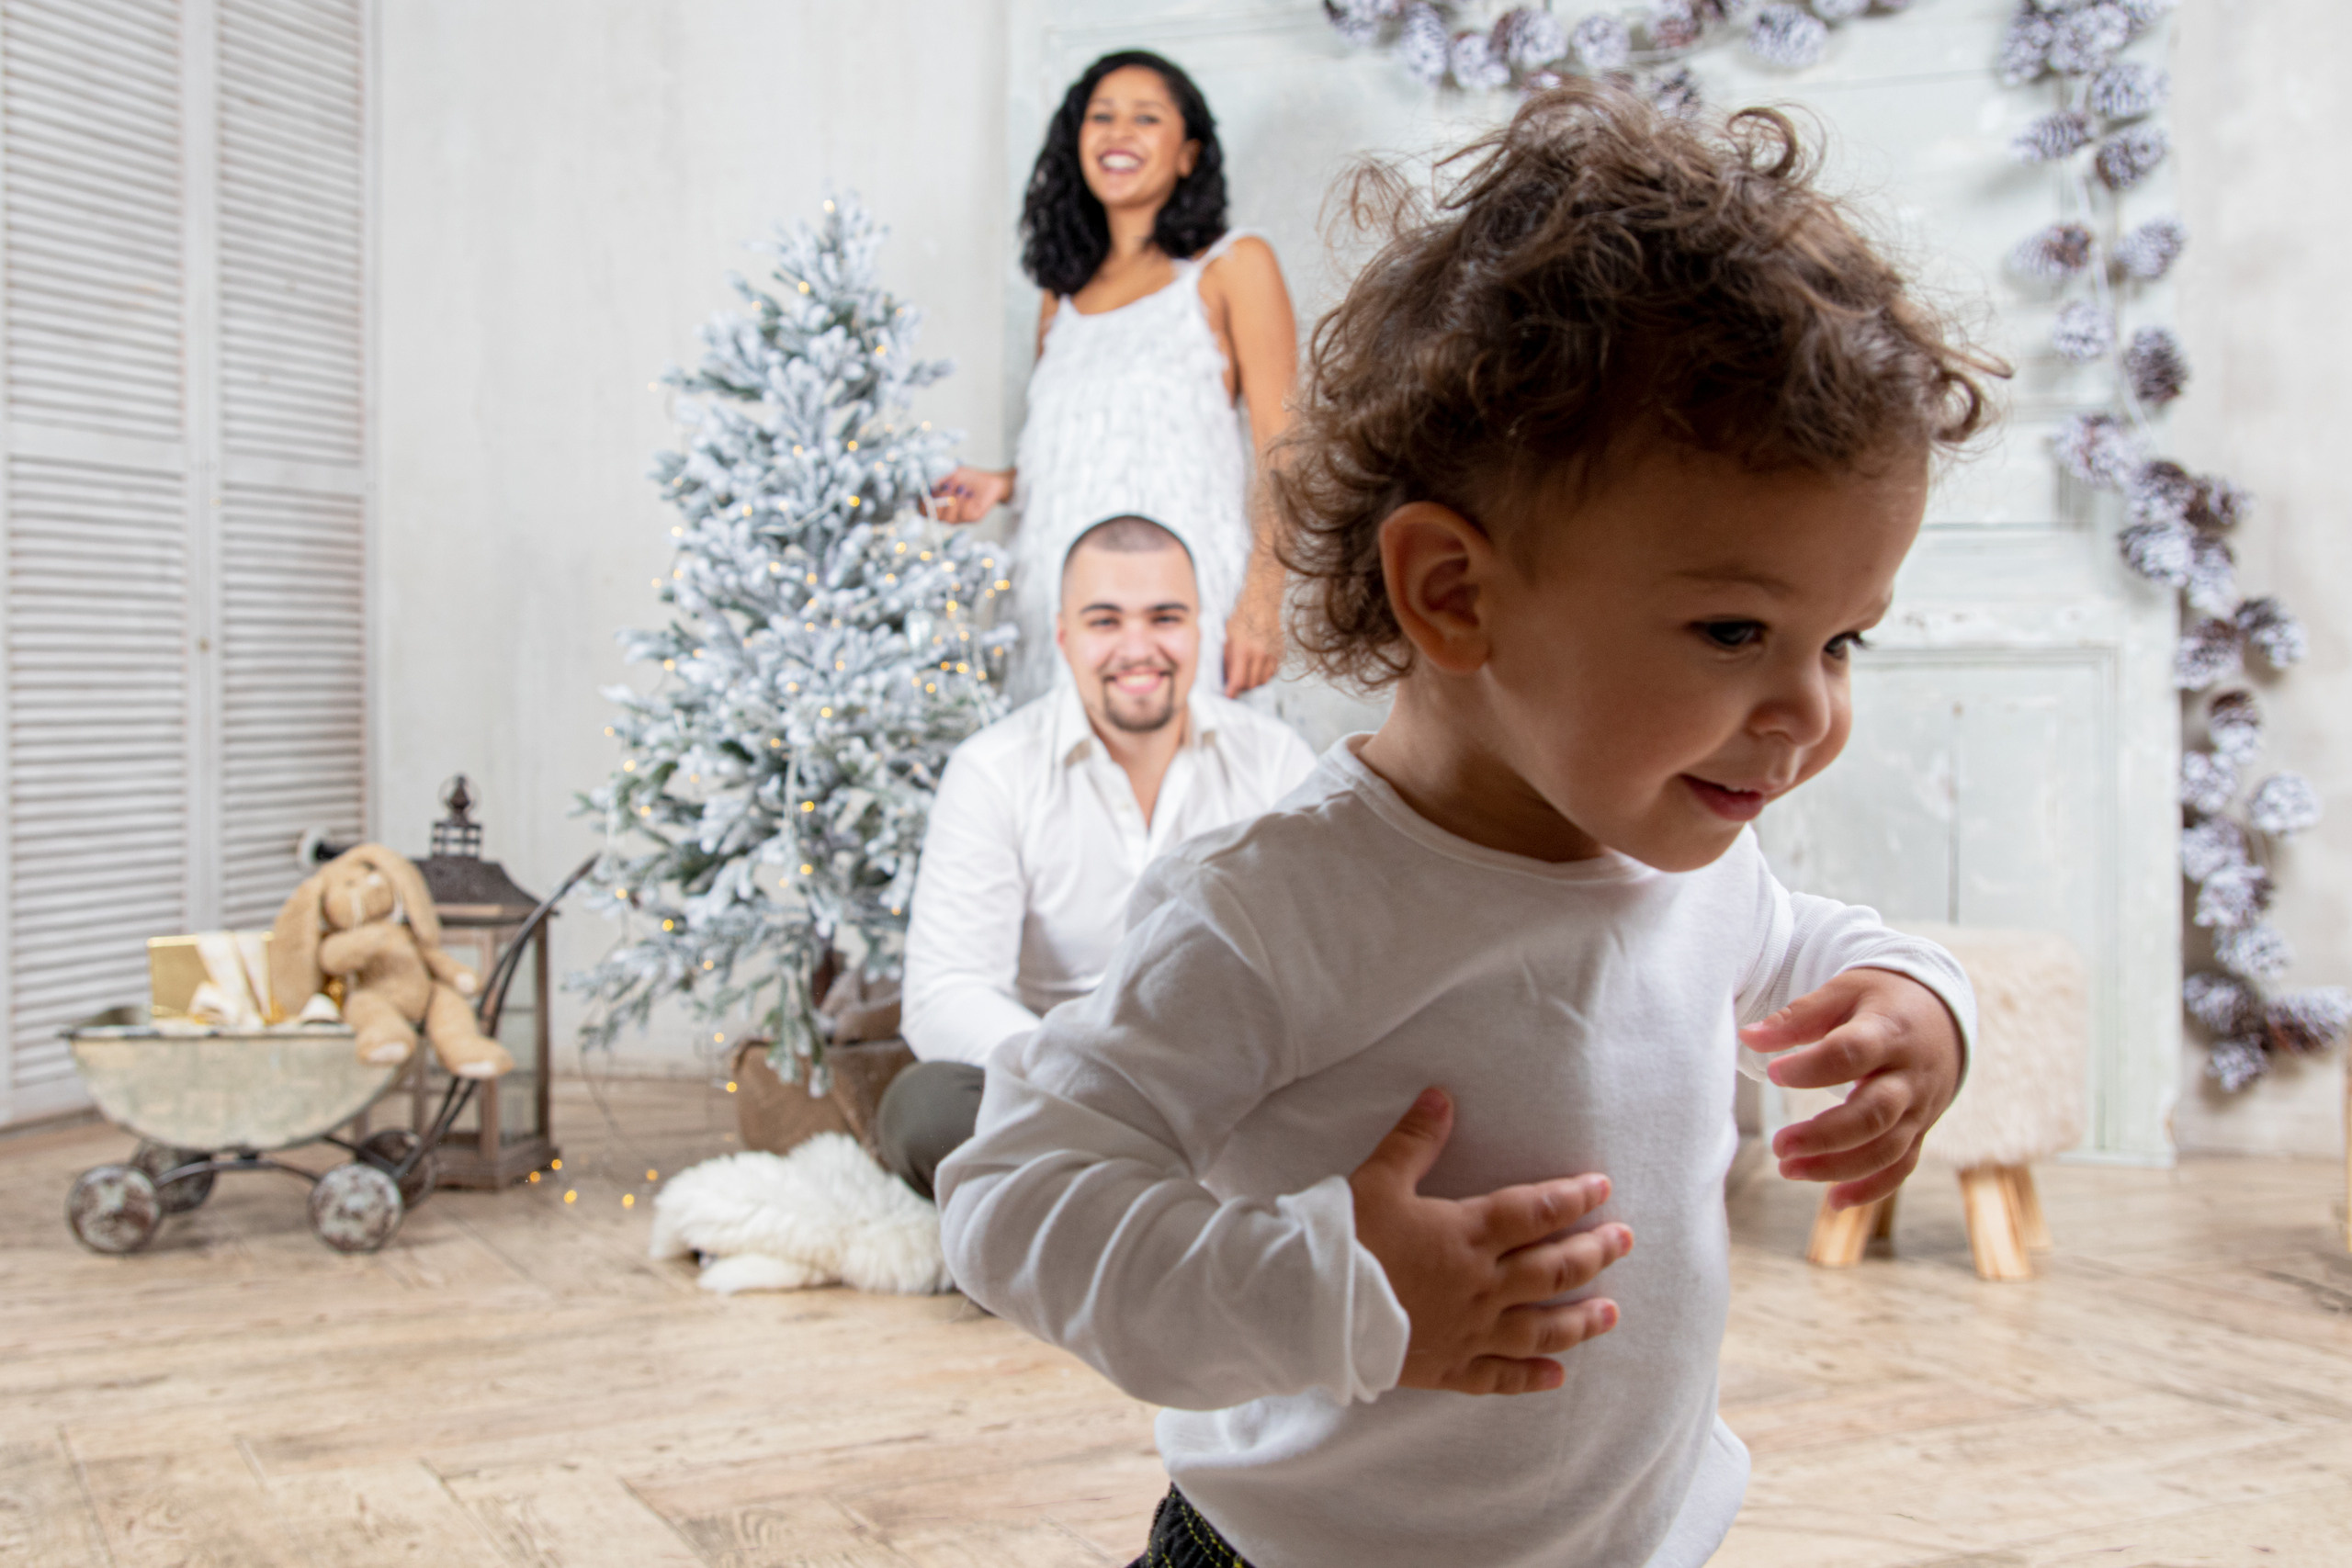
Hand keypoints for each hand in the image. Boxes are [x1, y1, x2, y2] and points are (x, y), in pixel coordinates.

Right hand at [929, 465, 1011, 523]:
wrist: (990, 481)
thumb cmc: (967, 477)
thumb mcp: (950, 474)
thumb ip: (937, 479)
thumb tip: (926, 484)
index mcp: (937, 504)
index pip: (923, 511)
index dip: (922, 505)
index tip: (928, 493)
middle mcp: (946, 514)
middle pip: (934, 516)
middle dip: (940, 500)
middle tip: (948, 485)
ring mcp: (958, 518)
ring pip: (949, 517)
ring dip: (954, 499)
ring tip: (962, 487)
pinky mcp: (971, 518)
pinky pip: (963, 514)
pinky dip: (966, 501)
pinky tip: (970, 493)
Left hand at [1222, 550, 1284, 696]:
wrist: (1262, 602)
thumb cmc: (1241, 618)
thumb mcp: (1227, 637)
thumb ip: (1227, 660)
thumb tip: (1226, 680)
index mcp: (1243, 649)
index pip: (1238, 680)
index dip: (1232, 691)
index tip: (1228, 695)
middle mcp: (1259, 653)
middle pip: (1251, 684)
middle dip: (1242, 687)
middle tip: (1235, 684)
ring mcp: (1272, 653)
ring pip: (1263, 681)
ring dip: (1254, 682)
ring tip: (1246, 675)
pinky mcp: (1280, 652)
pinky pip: (1272, 672)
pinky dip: (1264, 674)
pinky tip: (1256, 666)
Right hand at [1349, 1088, 1628, 1396]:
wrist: (1312, 1306)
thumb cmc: (1346, 1239)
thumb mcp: (1378, 1178)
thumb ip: (1415, 1139)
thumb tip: (1443, 1096)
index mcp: (1468, 1234)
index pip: (1536, 1211)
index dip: (1573, 1197)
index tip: (1603, 1189)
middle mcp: (1481, 1284)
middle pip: (1552, 1269)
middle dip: (1594, 1253)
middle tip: (1625, 1242)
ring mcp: (1469, 1330)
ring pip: (1540, 1327)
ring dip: (1579, 1320)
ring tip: (1612, 1314)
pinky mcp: (1448, 1367)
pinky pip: (1500, 1376)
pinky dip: (1531, 1376)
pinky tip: (1558, 1377)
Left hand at [1741, 967, 1964, 1209]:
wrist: (1943, 1014)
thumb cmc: (1880, 1001)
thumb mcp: (1843, 993)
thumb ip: (1798, 1016)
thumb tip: (1748, 1037)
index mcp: (1888, 1032)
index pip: (1852, 1053)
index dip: (1812, 1068)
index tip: (1773, 1073)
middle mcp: (1909, 1075)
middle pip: (1874, 1113)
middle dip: (1825, 1136)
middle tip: (1778, 1145)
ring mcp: (1919, 1107)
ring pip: (1887, 1148)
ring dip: (1838, 1167)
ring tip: (1789, 1170)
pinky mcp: (1920, 1129)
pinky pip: (1902, 1165)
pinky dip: (1872, 1188)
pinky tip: (1834, 1201)